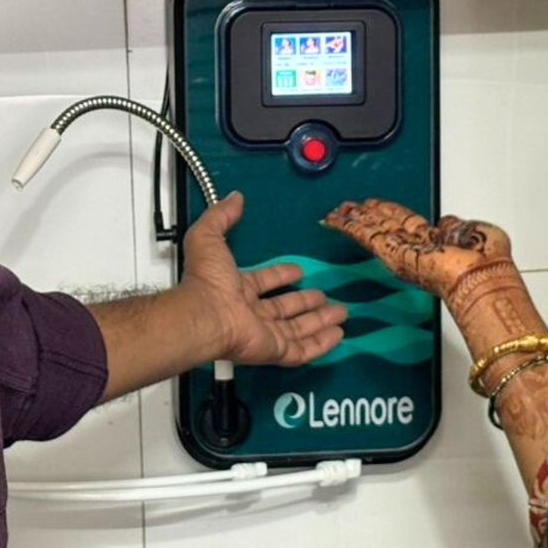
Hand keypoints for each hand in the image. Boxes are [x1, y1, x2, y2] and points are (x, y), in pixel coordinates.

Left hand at [180, 192, 346, 366]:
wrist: (206, 315)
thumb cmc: (209, 279)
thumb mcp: (209, 236)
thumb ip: (221, 216)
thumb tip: (235, 196)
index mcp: (237, 288)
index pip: (264, 283)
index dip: (280, 275)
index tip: (299, 270)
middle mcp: (251, 312)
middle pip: (285, 308)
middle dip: (306, 301)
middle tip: (325, 295)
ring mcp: (264, 334)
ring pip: (297, 329)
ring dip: (319, 321)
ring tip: (341, 313)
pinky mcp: (274, 351)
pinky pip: (302, 351)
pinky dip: (321, 344)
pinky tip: (339, 335)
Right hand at [321, 198, 511, 298]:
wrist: (481, 275)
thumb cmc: (485, 260)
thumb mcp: (472, 232)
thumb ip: (454, 226)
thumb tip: (445, 222)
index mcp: (433, 242)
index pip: (403, 223)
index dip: (387, 212)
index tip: (373, 204)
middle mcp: (414, 249)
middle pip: (382, 226)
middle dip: (364, 216)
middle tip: (346, 207)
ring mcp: (402, 253)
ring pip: (371, 231)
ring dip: (352, 220)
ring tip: (336, 212)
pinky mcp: (392, 255)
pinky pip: (366, 237)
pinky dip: (349, 227)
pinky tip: (335, 220)